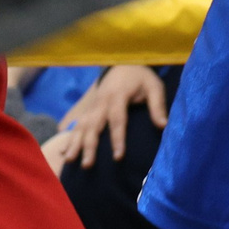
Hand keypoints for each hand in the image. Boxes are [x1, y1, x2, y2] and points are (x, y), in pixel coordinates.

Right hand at [43, 67, 168, 172]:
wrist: (124, 64)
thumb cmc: (141, 78)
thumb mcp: (154, 87)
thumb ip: (157, 106)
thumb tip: (163, 126)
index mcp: (118, 95)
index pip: (117, 119)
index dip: (117, 139)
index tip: (118, 157)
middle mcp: (102, 101)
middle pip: (93, 125)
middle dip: (89, 145)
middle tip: (87, 165)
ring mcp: (93, 105)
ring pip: (81, 125)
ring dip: (75, 143)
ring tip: (70, 160)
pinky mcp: (89, 109)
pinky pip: (77, 123)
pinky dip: (70, 137)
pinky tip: (65, 151)